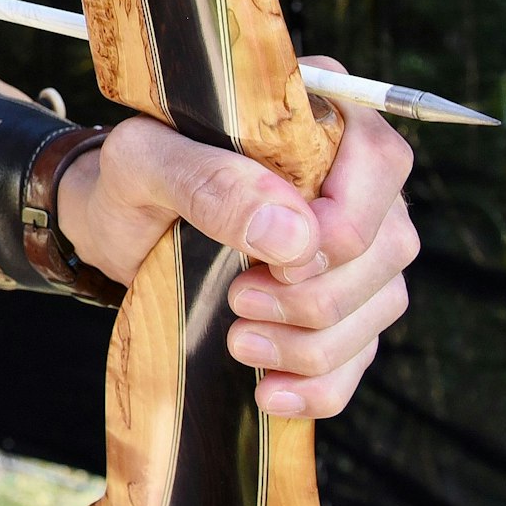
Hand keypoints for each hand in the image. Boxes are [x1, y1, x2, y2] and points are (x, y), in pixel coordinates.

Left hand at [56, 56, 417, 417]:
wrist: (118, 227)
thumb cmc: (132, 178)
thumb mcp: (145, 162)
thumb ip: (210, 182)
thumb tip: (295, 237)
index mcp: (318, 113)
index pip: (379, 161)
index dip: (340, 223)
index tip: (271, 260)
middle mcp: (355, 176)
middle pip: (387, 245)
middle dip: (314, 294)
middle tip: (239, 300)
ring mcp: (359, 244)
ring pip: (381, 304)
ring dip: (313, 343)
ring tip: (240, 341)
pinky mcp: (343, 303)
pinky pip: (362, 354)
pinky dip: (322, 384)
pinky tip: (272, 392)